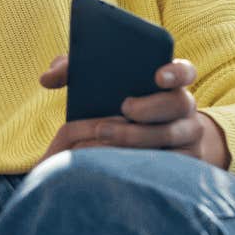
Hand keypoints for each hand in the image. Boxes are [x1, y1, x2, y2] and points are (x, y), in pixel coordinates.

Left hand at [37, 55, 230, 167]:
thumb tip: (46, 78)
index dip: (175, 71)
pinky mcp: (184, 162)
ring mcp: (187, 135)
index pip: (184, 71)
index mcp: (169, 82)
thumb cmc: (118, 105)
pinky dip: (148, 161)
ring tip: (105, 133)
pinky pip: (171, 163)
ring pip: (173, 135)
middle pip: (180, 103)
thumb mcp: (101, 85)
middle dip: (152, 105)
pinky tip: (121, 159)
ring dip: (141, 135)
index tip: (157, 74)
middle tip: (125, 106)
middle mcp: (184, 107)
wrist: (146, 141)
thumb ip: (74, 71)